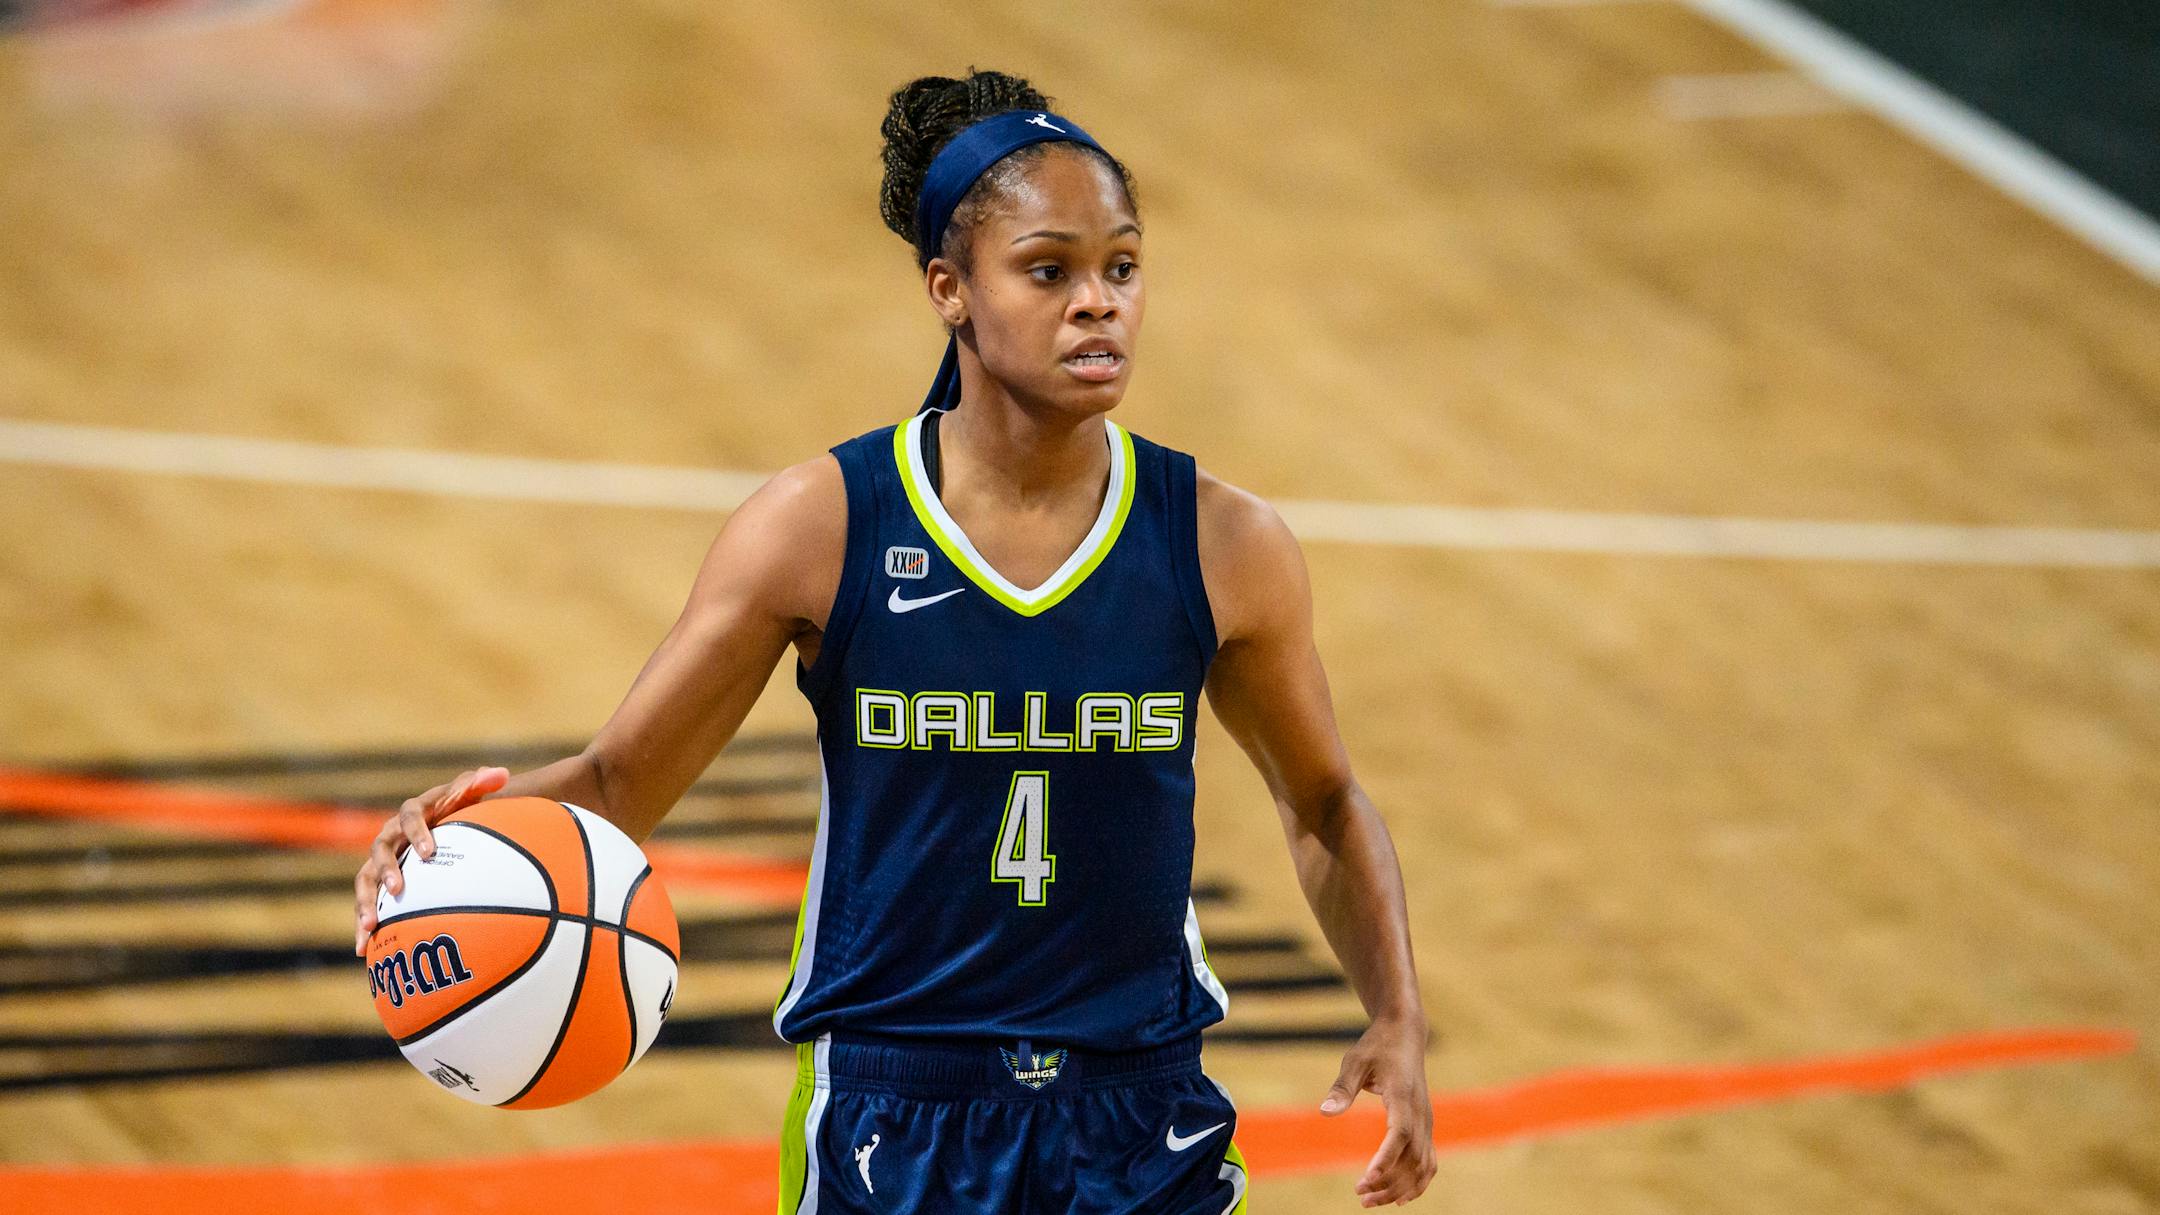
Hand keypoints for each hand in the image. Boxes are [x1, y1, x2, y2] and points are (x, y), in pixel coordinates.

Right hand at [353, 766, 508, 955]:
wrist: (442, 825)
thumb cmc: (458, 809)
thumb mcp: (469, 795)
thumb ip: (482, 783)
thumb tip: (501, 773)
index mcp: (412, 812)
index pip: (410, 816)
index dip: (418, 833)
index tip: (430, 852)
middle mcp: (390, 835)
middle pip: (380, 850)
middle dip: (386, 870)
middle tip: (398, 890)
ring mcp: (381, 861)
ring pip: (365, 880)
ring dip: (365, 902)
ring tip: (369, 927)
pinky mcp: (377, 884)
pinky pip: (365, 903)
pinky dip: (362, 924)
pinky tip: (362, 950)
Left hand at [1323, 1012, 1435, 1206]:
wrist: (1405, 1033)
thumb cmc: (1377, 1046)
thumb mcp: (1354, 1061)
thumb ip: (1342, 1088)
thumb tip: (1325, 1113)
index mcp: (1403, 1096)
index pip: (1399, 1135)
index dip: (1385, 1160)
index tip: (1365, 1180)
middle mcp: (1420, 1113)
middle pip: (1412, 1159)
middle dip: (1388, 1183)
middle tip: (1360, 1196)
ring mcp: (1426, 1121)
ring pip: (1423, 1165)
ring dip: (1401, 1187)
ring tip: (1371, 1201)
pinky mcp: (1425, 1125)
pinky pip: (1429, 1161)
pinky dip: (1417, 1182)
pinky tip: (1397, 1197)